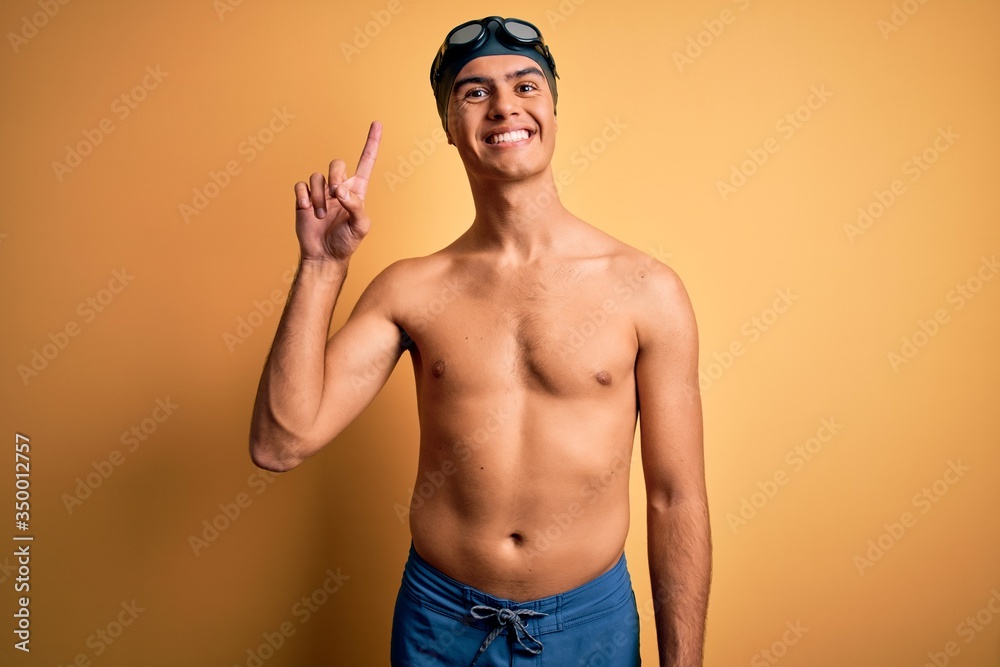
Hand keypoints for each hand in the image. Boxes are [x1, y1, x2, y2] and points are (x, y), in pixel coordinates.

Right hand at [294, 121, 381, 263]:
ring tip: (323, 216)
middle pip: (337, 164)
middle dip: (335, 177)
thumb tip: (340, 190)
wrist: (325, 255)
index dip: (372, 143)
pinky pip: (301, 186)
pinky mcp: (304, 199)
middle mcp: (339, 187)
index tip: (377, 123)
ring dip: (320, 197)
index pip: (366, 162)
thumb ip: (355, 206)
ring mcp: (321, 192)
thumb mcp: (360, 226)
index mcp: (357, 191)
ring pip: (317, 177)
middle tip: (336, 196)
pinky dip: (304, 197)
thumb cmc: (347, 242)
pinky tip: (309, 210)